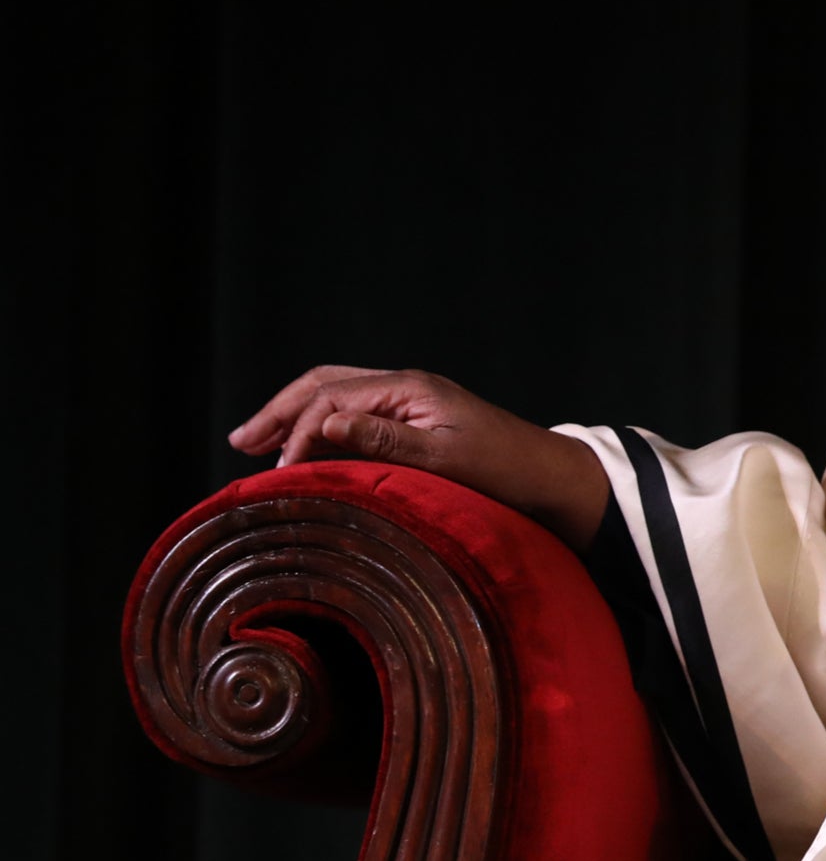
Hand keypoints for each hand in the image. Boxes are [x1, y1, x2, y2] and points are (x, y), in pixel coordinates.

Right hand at [227, 366, 612, 551]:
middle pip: (324, 384)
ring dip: (294, 417)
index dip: (296, 431)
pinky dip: (320, 429)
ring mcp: (408, 401)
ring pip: (335, 395)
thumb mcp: (444, 458)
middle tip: (240, 442)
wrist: (549, 475)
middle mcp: (404, 386)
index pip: (331, 397)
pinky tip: (302, 452)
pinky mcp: (413, 421)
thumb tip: (324, 422)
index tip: (277, 472)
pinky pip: (354, 415)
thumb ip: (383, 439)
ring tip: (257, 445)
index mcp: (408, 387)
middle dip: (279, 410)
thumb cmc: (504, 469)